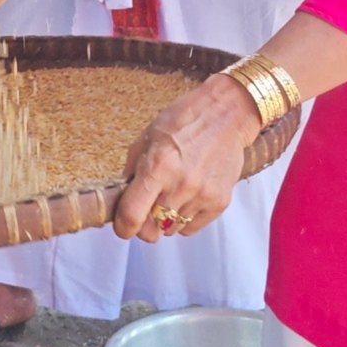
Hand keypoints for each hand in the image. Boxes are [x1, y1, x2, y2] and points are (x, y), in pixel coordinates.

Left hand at [112, 73, 264, 243]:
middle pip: (151, 231)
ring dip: (164, 219)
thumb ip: (132, 172)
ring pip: (171, 230)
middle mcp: (181, 185)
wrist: (225, 116)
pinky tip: (186, 198)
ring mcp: (203, 196)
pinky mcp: (220, 203)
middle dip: (142, 226)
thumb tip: (121, 200)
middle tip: (144, 210)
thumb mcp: (147, 139)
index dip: (123, 226)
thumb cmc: (183, 122)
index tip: (122, 225)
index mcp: (158, 167)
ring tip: (170, 195)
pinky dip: (184, 219)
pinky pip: (191, 228)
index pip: (133, 215)